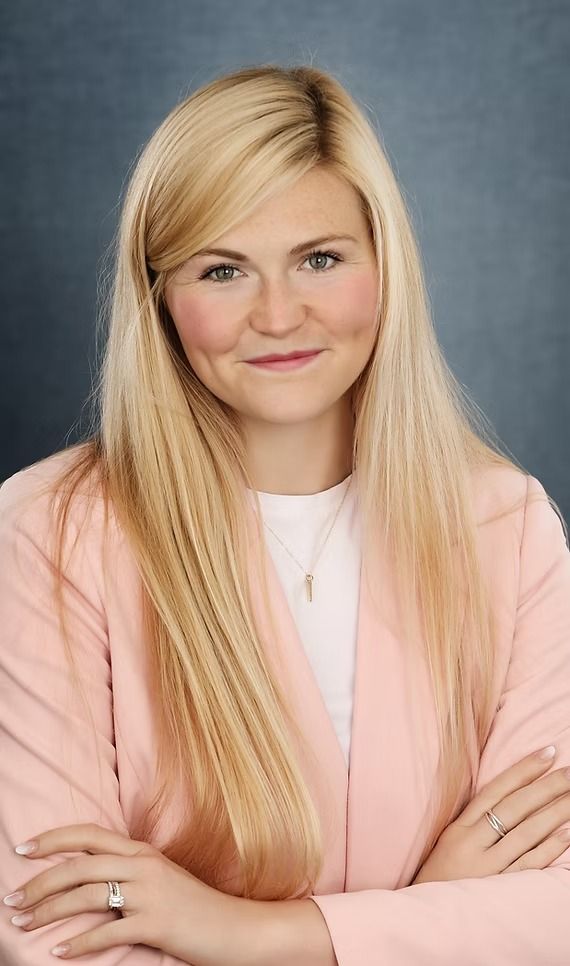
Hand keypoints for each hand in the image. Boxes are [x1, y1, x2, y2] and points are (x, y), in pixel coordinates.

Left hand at [2, 822, 250, 962]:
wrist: (233, 926)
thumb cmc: (192, 905)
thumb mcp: (159, 876)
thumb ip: (126, 870)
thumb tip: (85, 877)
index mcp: (140, 850)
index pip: (88, 834)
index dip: (52, 838)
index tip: (22, 848)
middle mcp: (142, 865)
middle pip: (78, 866)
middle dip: (39, 882)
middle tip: (12, 899)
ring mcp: (149, 894)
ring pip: (85, 897)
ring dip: (48, 912)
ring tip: (25, 924)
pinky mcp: (155, 924)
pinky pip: (107, 934)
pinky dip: (79, 944)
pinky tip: (59, 953)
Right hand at [412, 746, 569, 883]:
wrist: (425, 916)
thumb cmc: (440, 876)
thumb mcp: (451, 840)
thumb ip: (476, 820)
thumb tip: (511, 795)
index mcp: (460, 825)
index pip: (497, 789)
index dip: (524, 770)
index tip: (548, 753)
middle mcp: (472, 841)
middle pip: (515, 807)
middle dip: (546, 786)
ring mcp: (486, 866)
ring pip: (526, 833)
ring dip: (555, 813)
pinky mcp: (497, 889)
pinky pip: (528, 865)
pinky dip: (549, 848)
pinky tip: (566, 833)